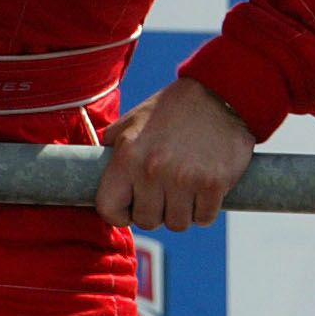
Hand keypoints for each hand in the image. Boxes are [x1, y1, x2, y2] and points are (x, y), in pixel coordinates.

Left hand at [95, 77, 255, 232]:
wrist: (222, 91)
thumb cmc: (174, 108)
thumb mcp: (133, 120)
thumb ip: (111, 148)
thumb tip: (91, 170)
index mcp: (128, 156)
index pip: (109, 209)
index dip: (120, 212)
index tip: (132, 206)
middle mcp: (154, 170)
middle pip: (147, 221)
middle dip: (155, 211)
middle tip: (165, 192)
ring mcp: (186, 178)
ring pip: (176, 224)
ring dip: (181, 212)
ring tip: (185, 190)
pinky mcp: (214, 183)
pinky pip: (203, 218)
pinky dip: (204, 209)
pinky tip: (204, 189)